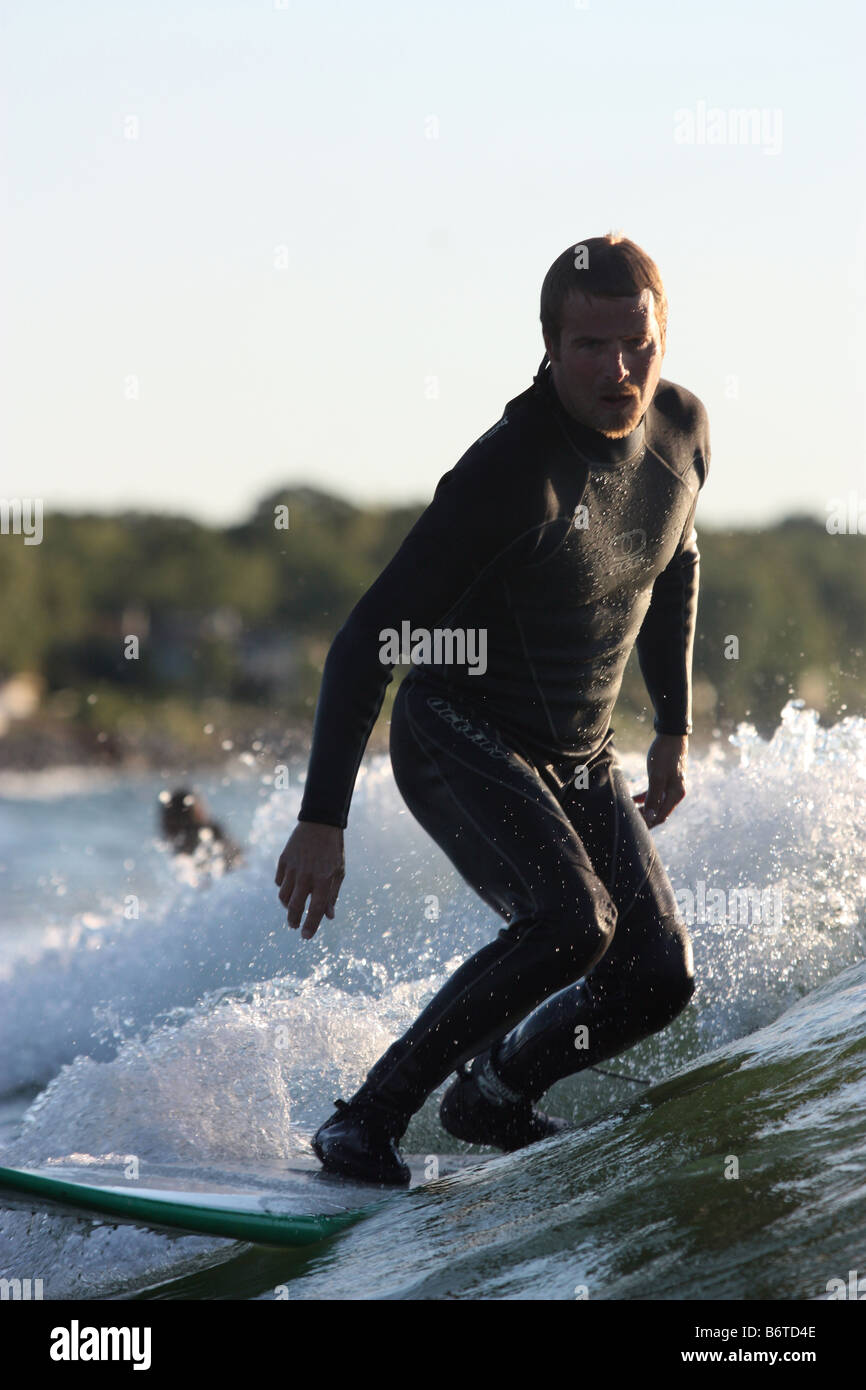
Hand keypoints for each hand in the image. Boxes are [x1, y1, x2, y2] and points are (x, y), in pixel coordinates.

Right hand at [275, 821, 344, 939]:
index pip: (315, 908)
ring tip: (292, 907)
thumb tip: (329, 917)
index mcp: (324, 878)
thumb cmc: (333, 851)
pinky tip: (289, 888)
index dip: (310, 925)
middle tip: (294, 925)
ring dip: (287, 906)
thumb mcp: (339, 872)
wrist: (320, 823)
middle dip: (293, 920)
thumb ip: (332, 895)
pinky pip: (279, 881)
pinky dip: (283, 888)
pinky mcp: (283, 860)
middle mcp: (306, 875)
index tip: (306, 937)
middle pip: (294, 906)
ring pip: (283, 896)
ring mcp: (293, 867)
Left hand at [633, 734, 687, 827]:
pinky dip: (645, 798)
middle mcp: (675, 793)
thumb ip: (653, 797)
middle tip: (628, 820)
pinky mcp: (666, 780)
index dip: (647, 823)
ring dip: (644, 808)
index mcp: (676, 794)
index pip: (660, 816)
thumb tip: (650, 816)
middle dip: (645, 817)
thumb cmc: (664, 755)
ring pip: (656, 804)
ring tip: (629, 810)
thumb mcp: (656, 776)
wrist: (671, 735)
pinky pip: (655, 794)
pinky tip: (634, 799)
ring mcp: (671, 787)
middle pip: (659, 812)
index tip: (632, 826)